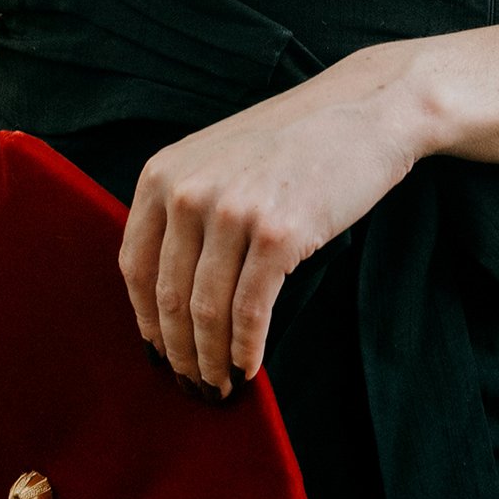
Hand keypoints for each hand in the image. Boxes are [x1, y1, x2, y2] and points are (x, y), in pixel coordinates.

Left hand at [120, 47, 427, 396]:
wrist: (363, 113)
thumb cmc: (291, 143)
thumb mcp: (215, 159)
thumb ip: (183, 209)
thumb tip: (166, 298)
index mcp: (162, 173)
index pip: (134, 267)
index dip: (146, 321)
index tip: (159, 353)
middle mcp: (188, 191)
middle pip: (168, 296)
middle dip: (178, 352)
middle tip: (191, 385)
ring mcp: (233, 212)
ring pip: (206, 311)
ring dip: (210, 360)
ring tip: (219, 386)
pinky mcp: (279, 234)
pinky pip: (250, 311)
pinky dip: (246, 349)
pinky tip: (250, 367)